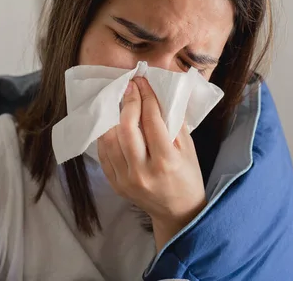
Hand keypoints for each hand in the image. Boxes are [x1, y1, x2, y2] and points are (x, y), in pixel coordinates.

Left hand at [97, 77, 206, 250]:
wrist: (177, 211)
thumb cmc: (187, 175)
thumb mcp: (188, 148)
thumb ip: (173, 122)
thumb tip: (158, 94)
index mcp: (165, 161)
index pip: (151, 121)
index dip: (146, 96)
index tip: (143, 82)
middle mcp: (143, 172)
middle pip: (126, 128)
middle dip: (127, 102)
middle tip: (130, 87)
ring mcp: (126, 180)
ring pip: (109, 139)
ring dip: (113, 116)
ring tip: (119, 101)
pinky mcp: (115, 184)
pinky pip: (104, 153)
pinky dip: (106, 134)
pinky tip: (112, 122)